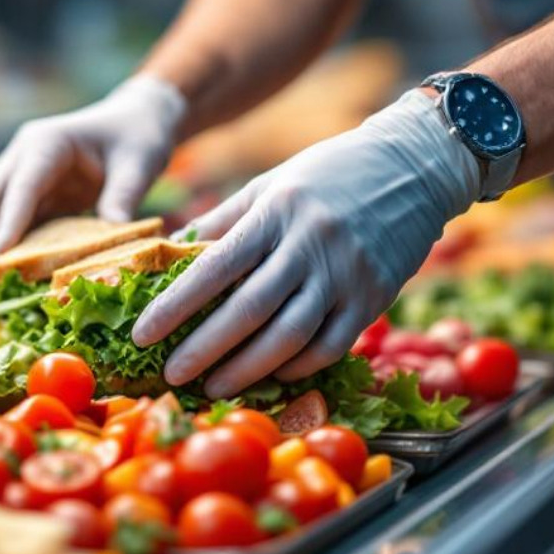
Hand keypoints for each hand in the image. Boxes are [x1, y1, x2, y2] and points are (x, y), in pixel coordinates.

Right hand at [0, 75, 186, 265]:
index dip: (7, 222)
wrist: (136, 120)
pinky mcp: (31, 195)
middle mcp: (24, 156)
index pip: (21, 186)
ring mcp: (22, 175)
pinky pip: (9, 223)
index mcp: (46, 142)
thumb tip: (111, 238)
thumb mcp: (138, 164)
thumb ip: (124, 197)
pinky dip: (4, 248)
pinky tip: (4, 277)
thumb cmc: (137, 136)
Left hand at [131, 90, 481, 398]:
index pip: (214, 267)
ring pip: (289, 336)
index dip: (174, 306)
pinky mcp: (374, 296)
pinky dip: (297, 366)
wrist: (413, 166)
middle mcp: (309, 244)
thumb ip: (223, 221)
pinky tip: (269, 376)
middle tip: (169, 375)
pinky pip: (330, 345)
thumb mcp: (270, 184)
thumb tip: (171, 253)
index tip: (141, 334)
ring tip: (213, 387)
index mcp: (274, 213)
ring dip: (246, 369)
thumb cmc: (327, 175)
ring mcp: (345, 273)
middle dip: (203, 349)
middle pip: (248, 310)